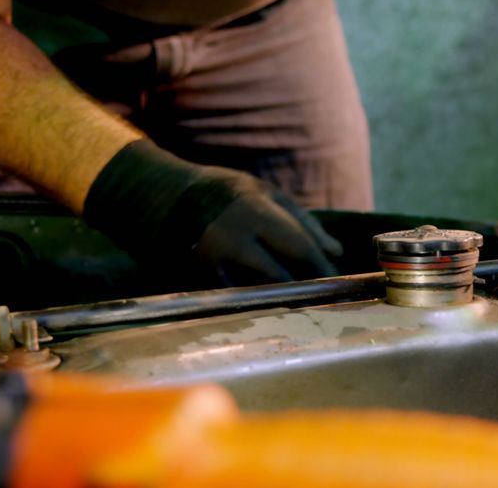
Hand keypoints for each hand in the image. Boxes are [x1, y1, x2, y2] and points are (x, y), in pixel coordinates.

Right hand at [83, 140, 341, 285]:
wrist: (157, 196)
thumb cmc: (223, 192)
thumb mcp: (265, 193)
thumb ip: (303, 222)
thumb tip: (336, 253)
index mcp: (253, 212)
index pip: (299, 248)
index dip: (322, 269)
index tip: (339, 281)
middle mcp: (230, 239)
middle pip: (279, 277)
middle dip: (304, 289)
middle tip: (323, 299)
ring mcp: (209, 263)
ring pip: (255, 294)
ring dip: (279, 300)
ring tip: (299, 305)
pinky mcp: (194, 280)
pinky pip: (232, 299)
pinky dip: (252, 303)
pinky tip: (266, 306)